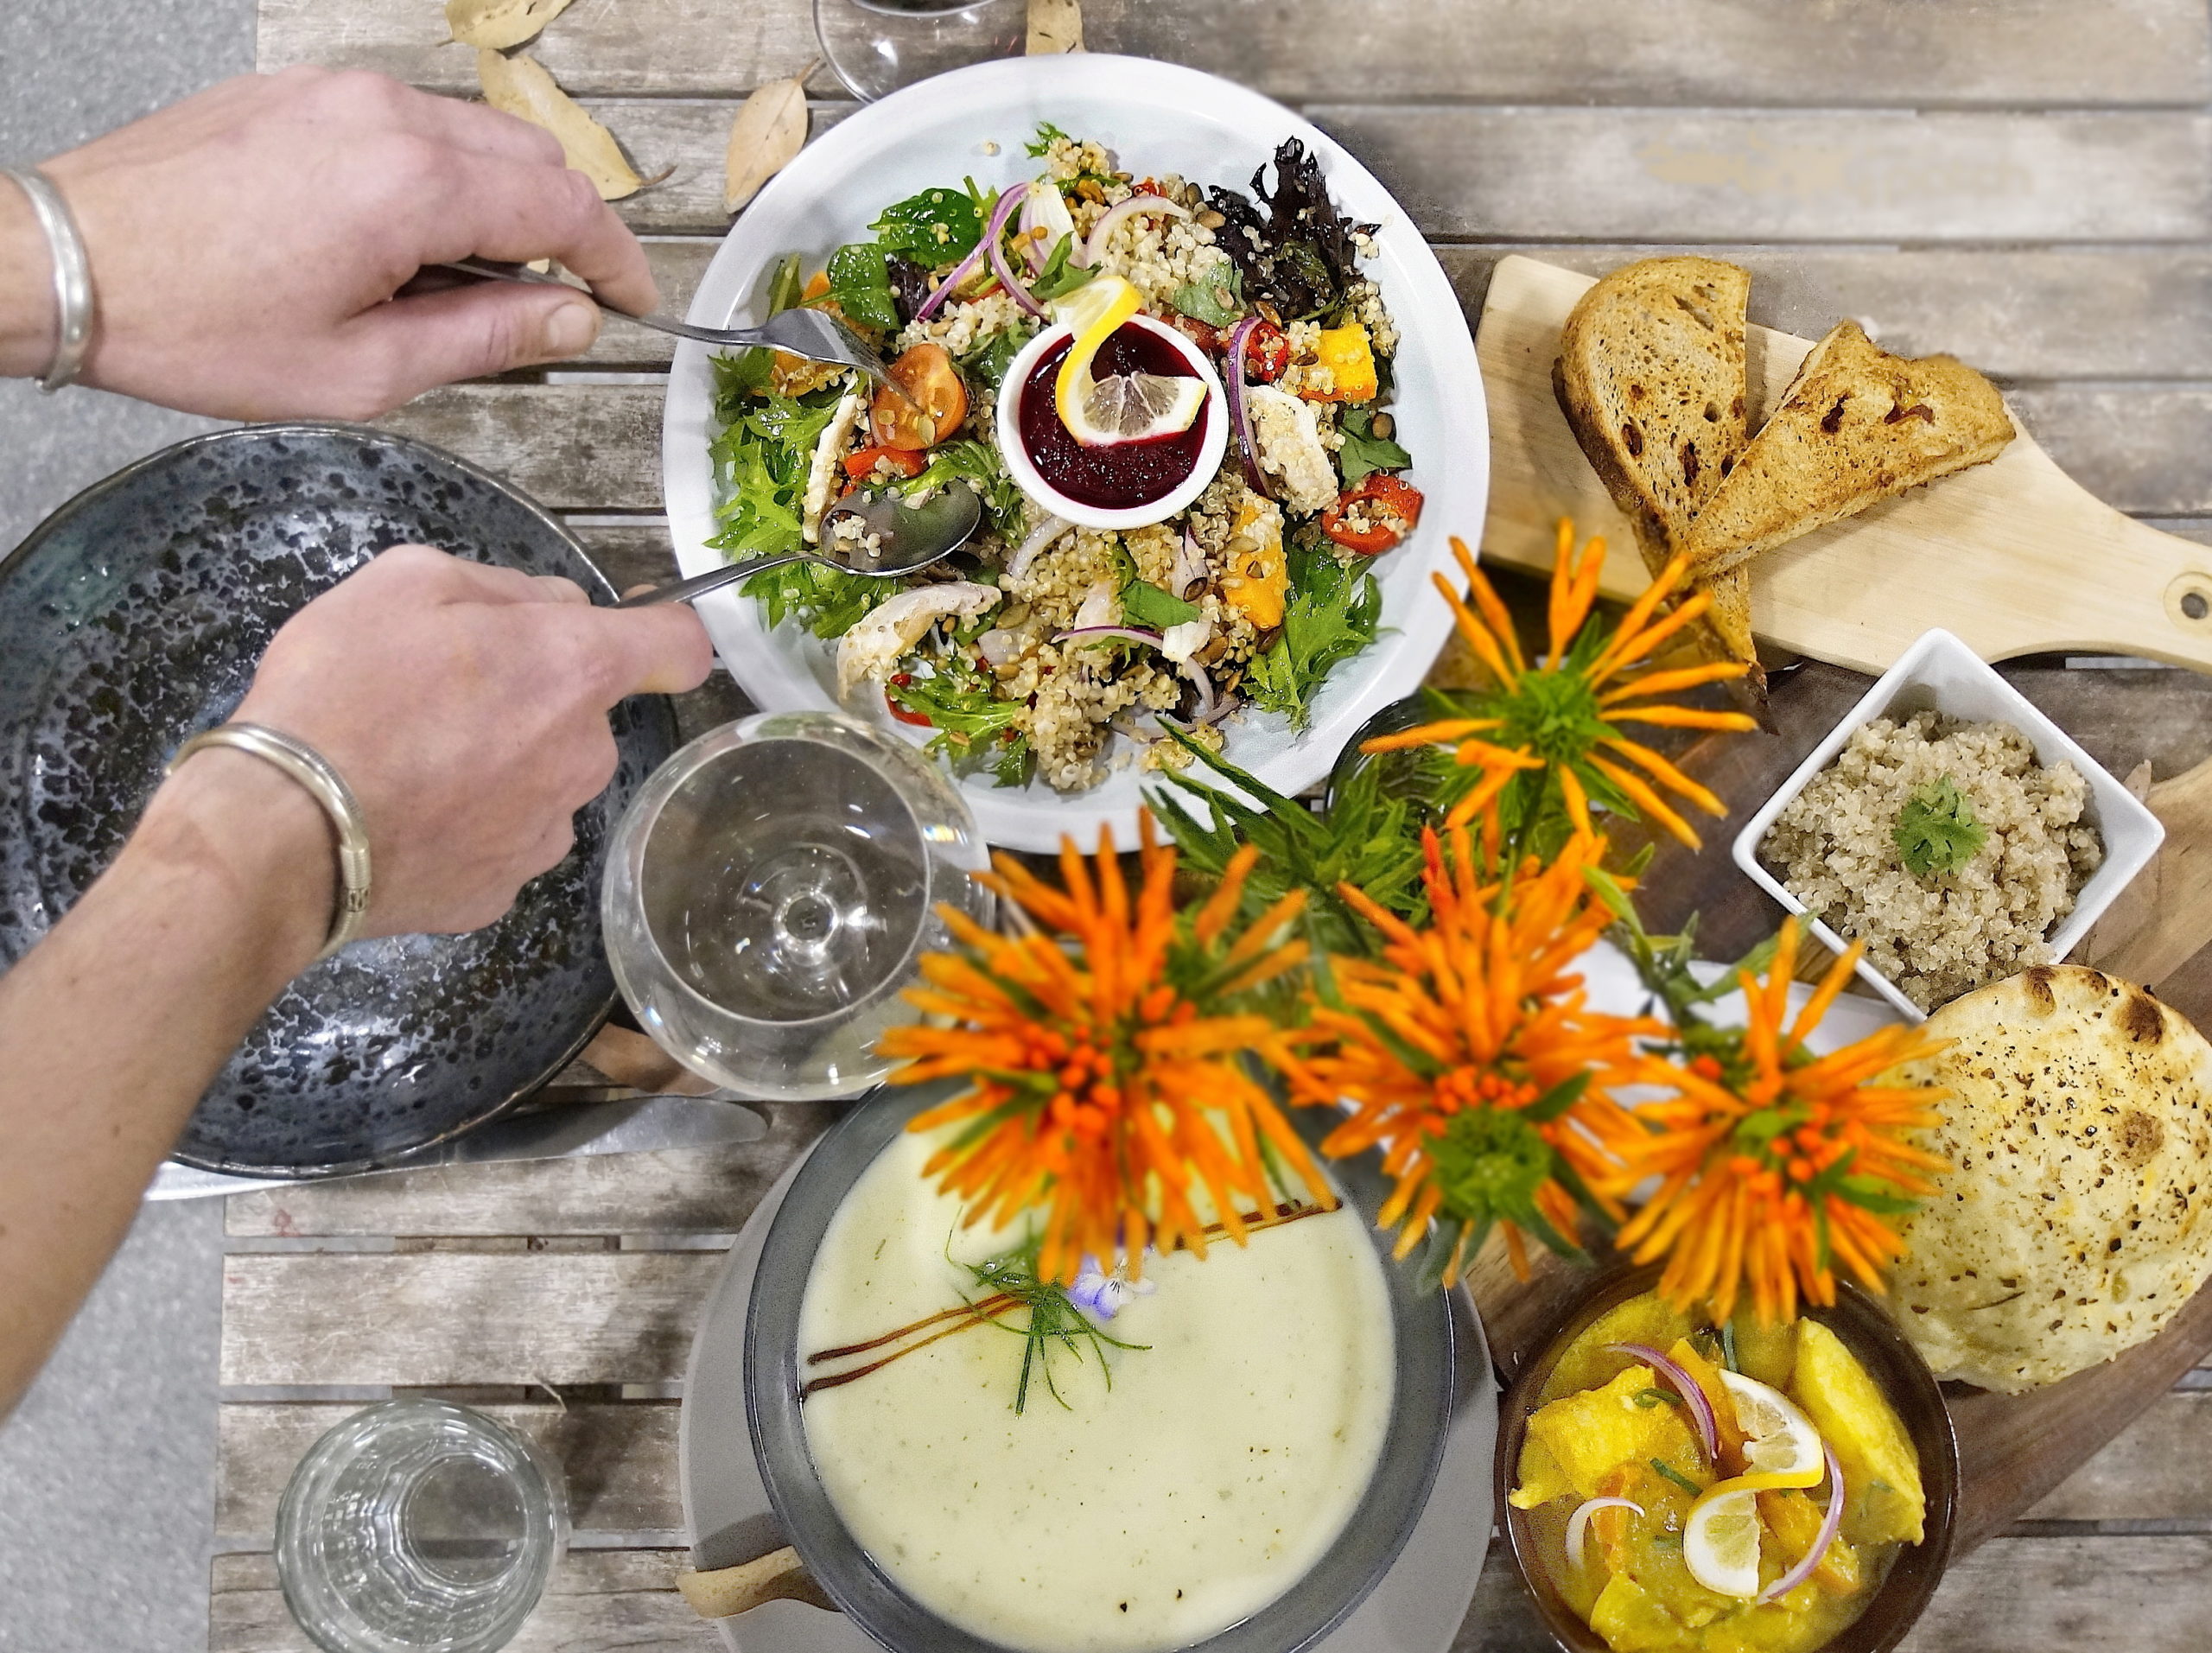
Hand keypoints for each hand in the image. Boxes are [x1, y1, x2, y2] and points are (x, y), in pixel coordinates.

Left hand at [0, 67, 655, 418]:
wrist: (69, 263)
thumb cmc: (194, 323)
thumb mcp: (363, 370)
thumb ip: (485, 338)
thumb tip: (569, 319)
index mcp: (410, 188)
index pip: (566, 210)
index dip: (616, 262)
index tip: (634, 301)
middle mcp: (383, 118)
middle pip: (534, 158)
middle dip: (570, 228)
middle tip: (569, 299)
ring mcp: (338, 92)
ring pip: (476, 133)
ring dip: (506, 199)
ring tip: (478, 280)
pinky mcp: (300, 91)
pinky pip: (409, 120)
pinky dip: (443, 172)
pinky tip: (412, 238)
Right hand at [227, 544, 711, 935]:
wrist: (286, 830)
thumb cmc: (344, 692)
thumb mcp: (407, 581)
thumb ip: (502, 585)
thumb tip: (551, 607)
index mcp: (573, 670)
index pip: (678, 648)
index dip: (661, 632)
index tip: (635, 631)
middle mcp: (583, 755)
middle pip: (587, 714)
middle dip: (535, 695)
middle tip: (445, 692)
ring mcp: (548, 831)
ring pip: (545, 778)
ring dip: (502, 763)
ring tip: (413, 758)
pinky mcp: (504, 889)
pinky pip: (503, 839)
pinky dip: (467, 824)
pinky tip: (407, 814)